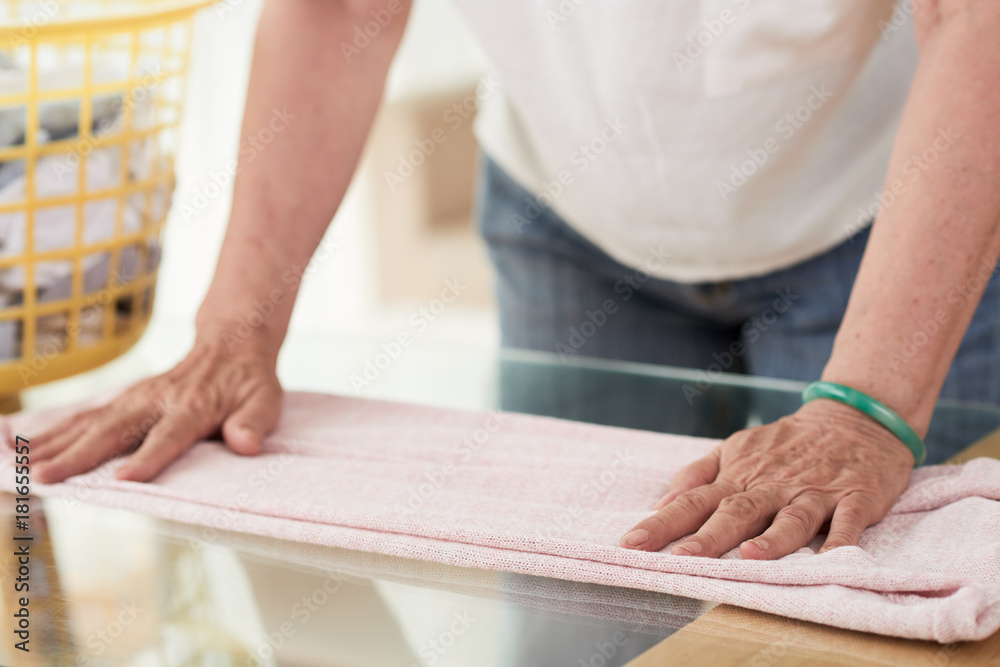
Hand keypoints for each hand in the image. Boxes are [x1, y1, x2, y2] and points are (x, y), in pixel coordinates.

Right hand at [32, 339, 281, 483]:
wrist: (230, 344)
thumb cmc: (248, 382)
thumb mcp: (265, 401)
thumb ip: (254, 423)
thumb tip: (246, 444)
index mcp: (193, 407)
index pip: (169, 435)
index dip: (149, 457)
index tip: (125, 479)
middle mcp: (157, 401)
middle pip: (115, 430)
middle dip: (79, 456)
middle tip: (46, 478)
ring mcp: (135, 398)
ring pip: (90, 422)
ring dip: (55, 444)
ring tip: (22, 468)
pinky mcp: (123, 399)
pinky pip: (84, 416)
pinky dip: (53, 431)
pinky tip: (25, 447)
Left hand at [619, 399, 914, 558]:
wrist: (854, 419)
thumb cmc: (785, 445)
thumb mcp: (736, 449)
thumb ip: (698, 475)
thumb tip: (661, 504)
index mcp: (739, 476)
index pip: (693, 501)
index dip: (663, 523)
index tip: (632, 544)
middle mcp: (772, 485)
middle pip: (736, 512)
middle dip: (708, 537)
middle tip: (682, 559)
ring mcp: (814, 491)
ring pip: (791, 518)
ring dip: (773, 539)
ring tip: (751, 557)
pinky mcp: (856, 497)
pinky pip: (849, 521)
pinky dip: (841, 539)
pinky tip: (832, 560)